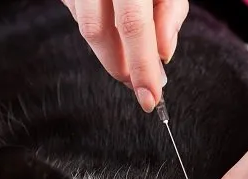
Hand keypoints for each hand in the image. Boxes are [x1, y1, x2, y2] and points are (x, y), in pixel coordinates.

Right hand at [61, 0, 188, 111]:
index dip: (141, 66)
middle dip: (120, 66)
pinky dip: (98, 29)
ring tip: (130, 60)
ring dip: (109, 51)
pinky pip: (78, 13)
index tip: (150, 97)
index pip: (133, 26)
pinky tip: (113, 29)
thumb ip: (170, 11)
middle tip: (139, 85)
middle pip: (98, 31)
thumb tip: (163, 54)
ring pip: (84, 26)